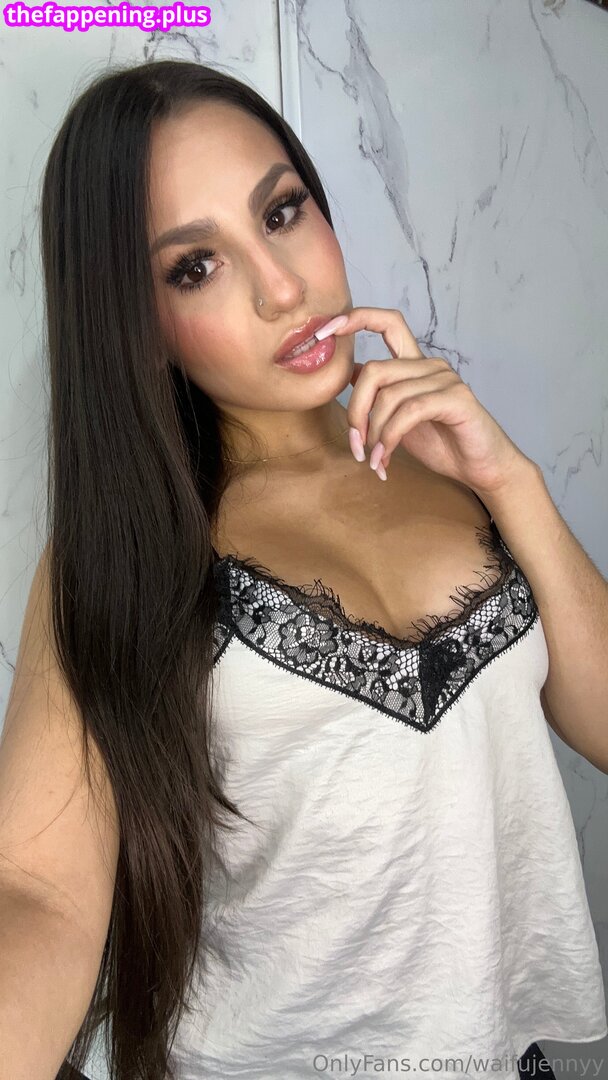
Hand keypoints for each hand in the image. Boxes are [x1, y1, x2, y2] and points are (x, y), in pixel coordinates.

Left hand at [336, 306, 535, 496]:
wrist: (480, 467)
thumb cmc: (443, 443)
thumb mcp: (400, 417)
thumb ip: (380, 393)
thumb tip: (351, 372)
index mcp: (415, 364)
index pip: (386, 322)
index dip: (355, 319)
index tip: (324, 332)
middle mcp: (430, 365)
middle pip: (374, 371)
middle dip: (356, 411)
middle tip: (356, 444)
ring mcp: (445, 379)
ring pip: (389, 396)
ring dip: (374, 434)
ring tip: (375, 458)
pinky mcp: (456, 399)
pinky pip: (409, 411)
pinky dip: (391, 437)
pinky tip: (387, 457)